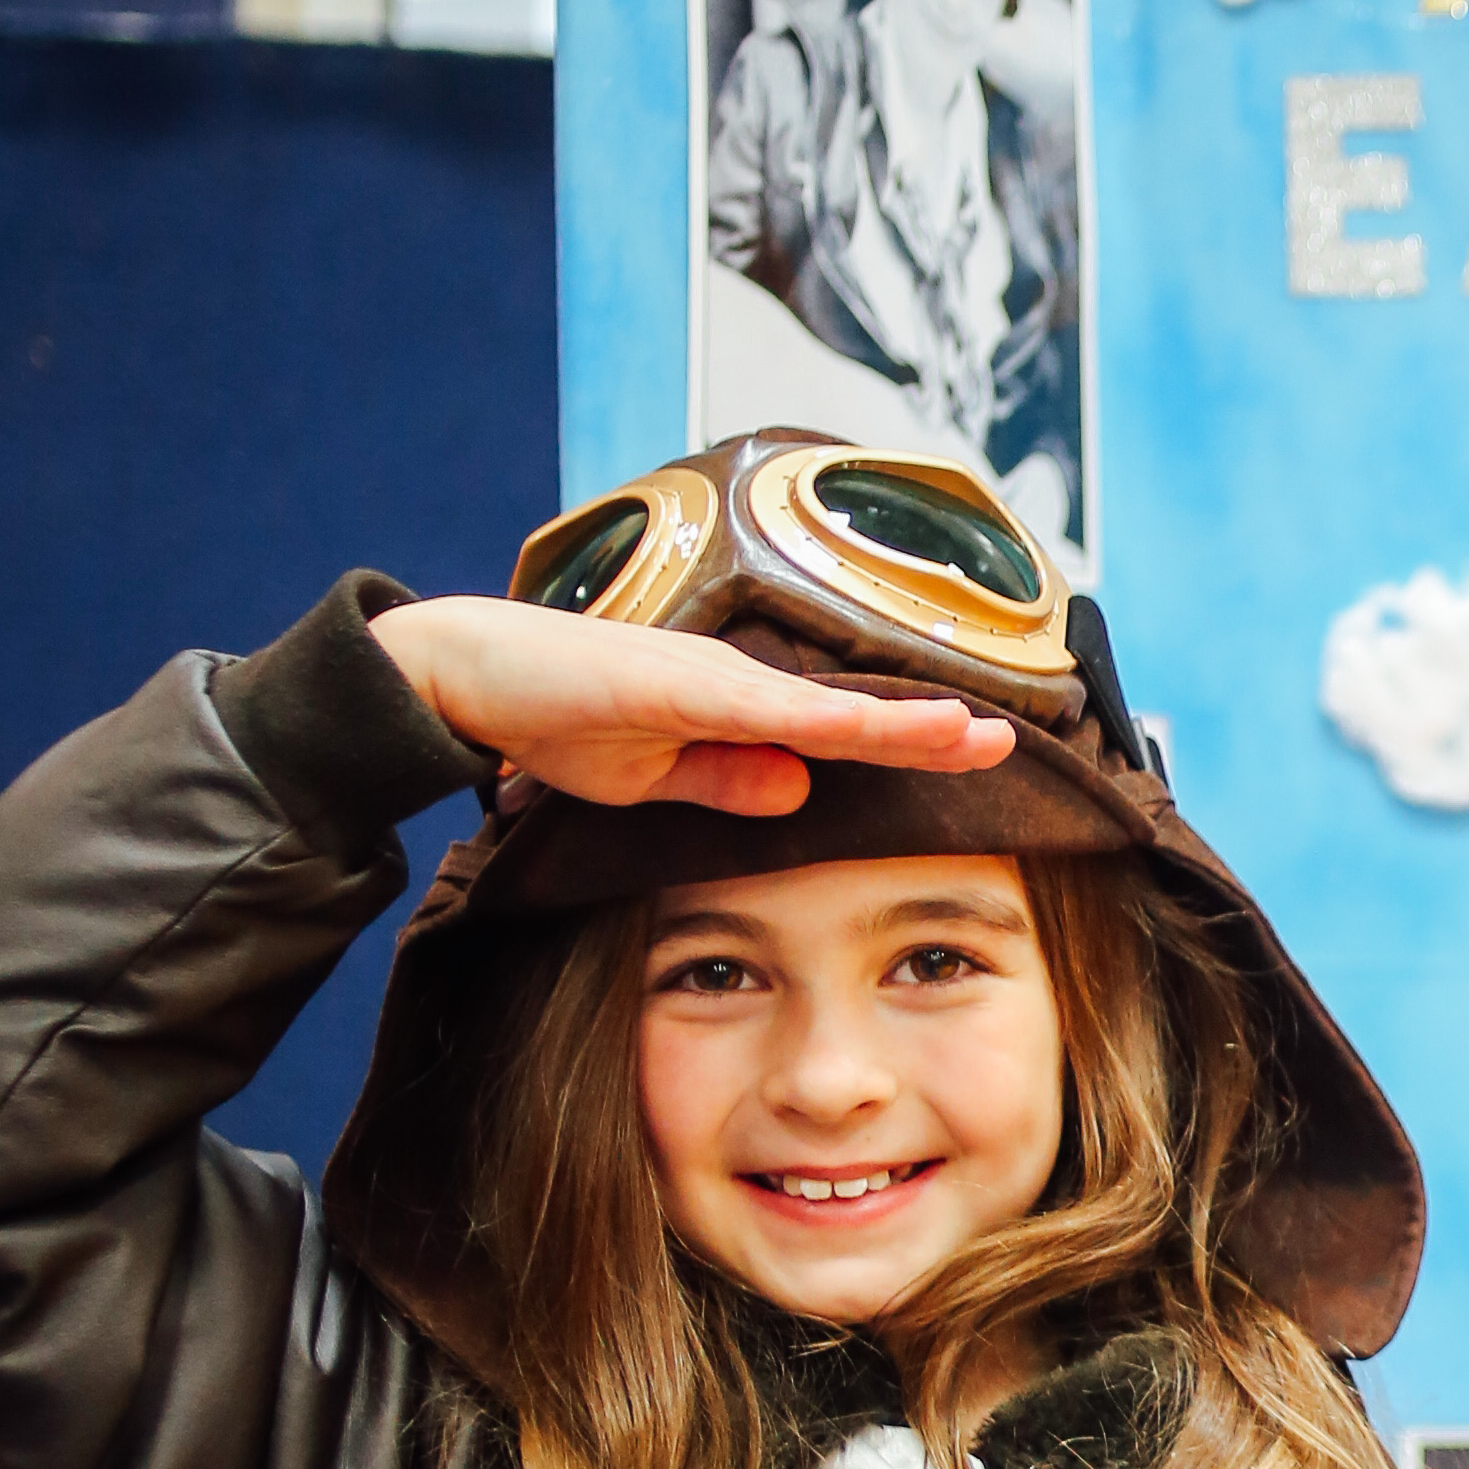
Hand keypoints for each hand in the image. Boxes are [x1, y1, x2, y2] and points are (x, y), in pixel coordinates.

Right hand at [374, 595, 1018, 819]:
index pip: (837, 731)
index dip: (907, 742)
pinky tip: (857, 730)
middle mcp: (732, 679)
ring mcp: (703, 675)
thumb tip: (801, 793)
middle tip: (1007, 741)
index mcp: (731, 705)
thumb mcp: (649, 774)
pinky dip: (810, 721)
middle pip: (847, 711)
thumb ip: (723, 780)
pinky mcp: (666, 681)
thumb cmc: (548, 716)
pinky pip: (752, 706)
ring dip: (893, 721)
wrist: (461, 675)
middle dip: (928, 726)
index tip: (978, 753)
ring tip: (967, 732)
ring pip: (817, 705)